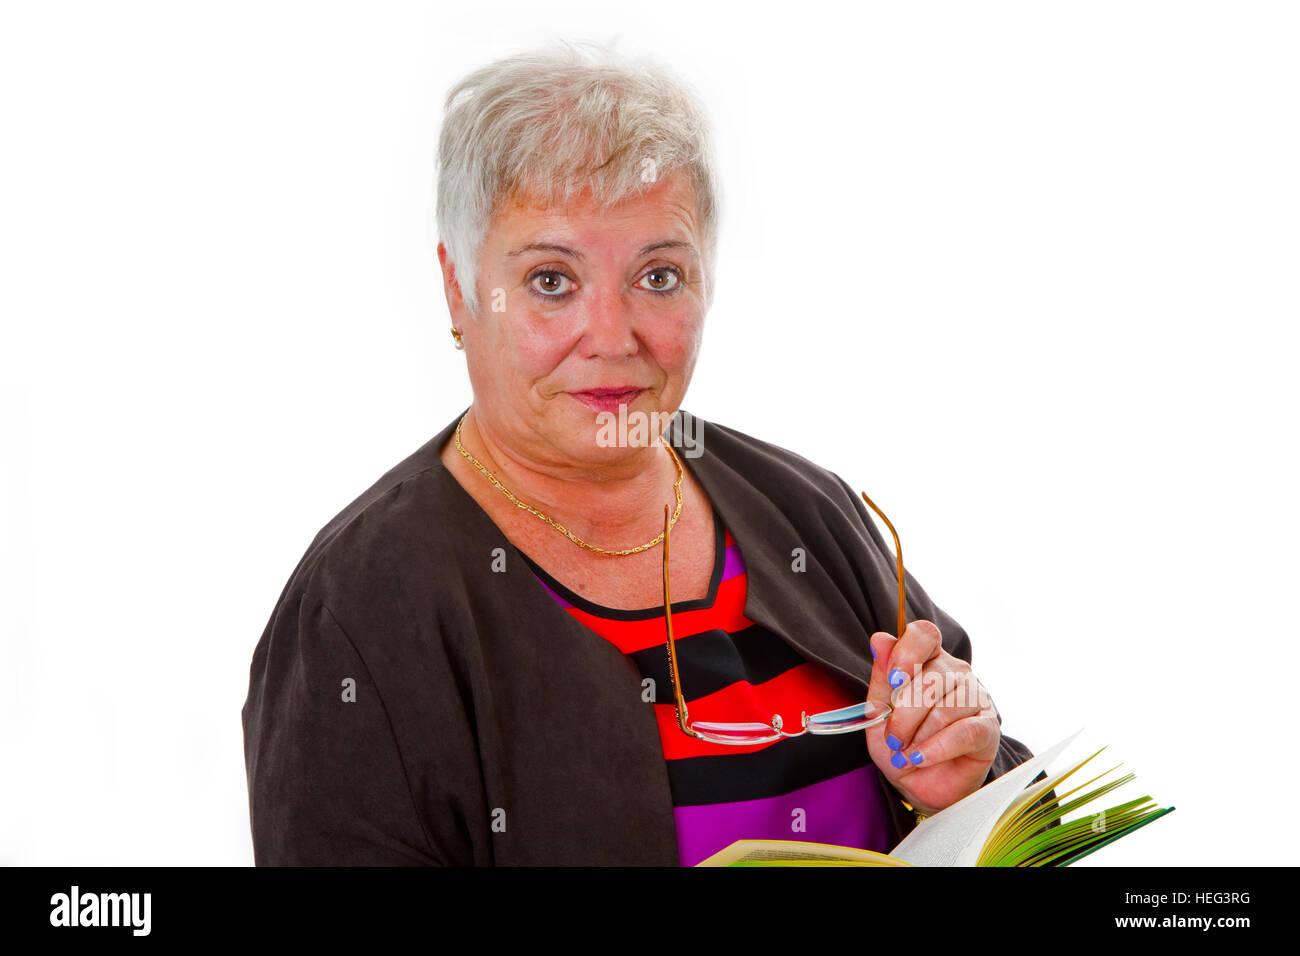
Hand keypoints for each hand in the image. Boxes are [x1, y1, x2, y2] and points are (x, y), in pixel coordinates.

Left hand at [865, 619, 999, 815]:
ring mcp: (976, 697)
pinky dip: (936, 748)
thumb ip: (881, 676)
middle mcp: (955, 672)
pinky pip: (963, 732)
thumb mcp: (879, 712)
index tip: (893, 680)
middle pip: (930, 679)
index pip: (923, 634)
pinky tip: (921, 758)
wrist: (918, 784)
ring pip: (945, 708)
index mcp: (927, 659)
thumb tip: (880, 639)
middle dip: (903, 715)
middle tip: (893, 739)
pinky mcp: (988, 728)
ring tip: (907, 753)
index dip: (907, 652)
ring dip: (918, 736)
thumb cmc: (899, 742)